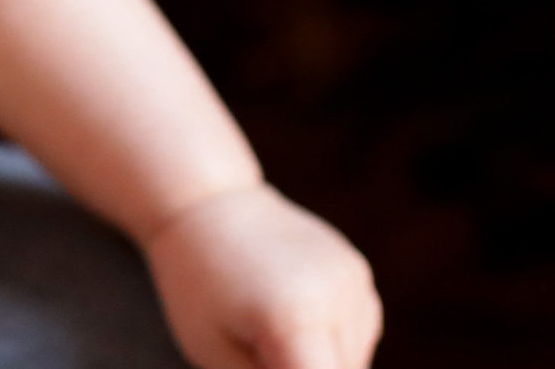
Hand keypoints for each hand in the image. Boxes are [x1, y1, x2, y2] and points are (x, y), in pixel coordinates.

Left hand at [140, 183, 380, 368]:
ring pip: (350, 366)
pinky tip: (285, 313)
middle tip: (256, 350)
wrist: (207, 201)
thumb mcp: (215, 353)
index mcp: (294, 318)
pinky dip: (327, 345)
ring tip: (264, 332)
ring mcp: (354, 283)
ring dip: (317, 368)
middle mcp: (337, 297)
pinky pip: (354, 336)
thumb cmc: (196, 286)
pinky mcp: (358, 275)